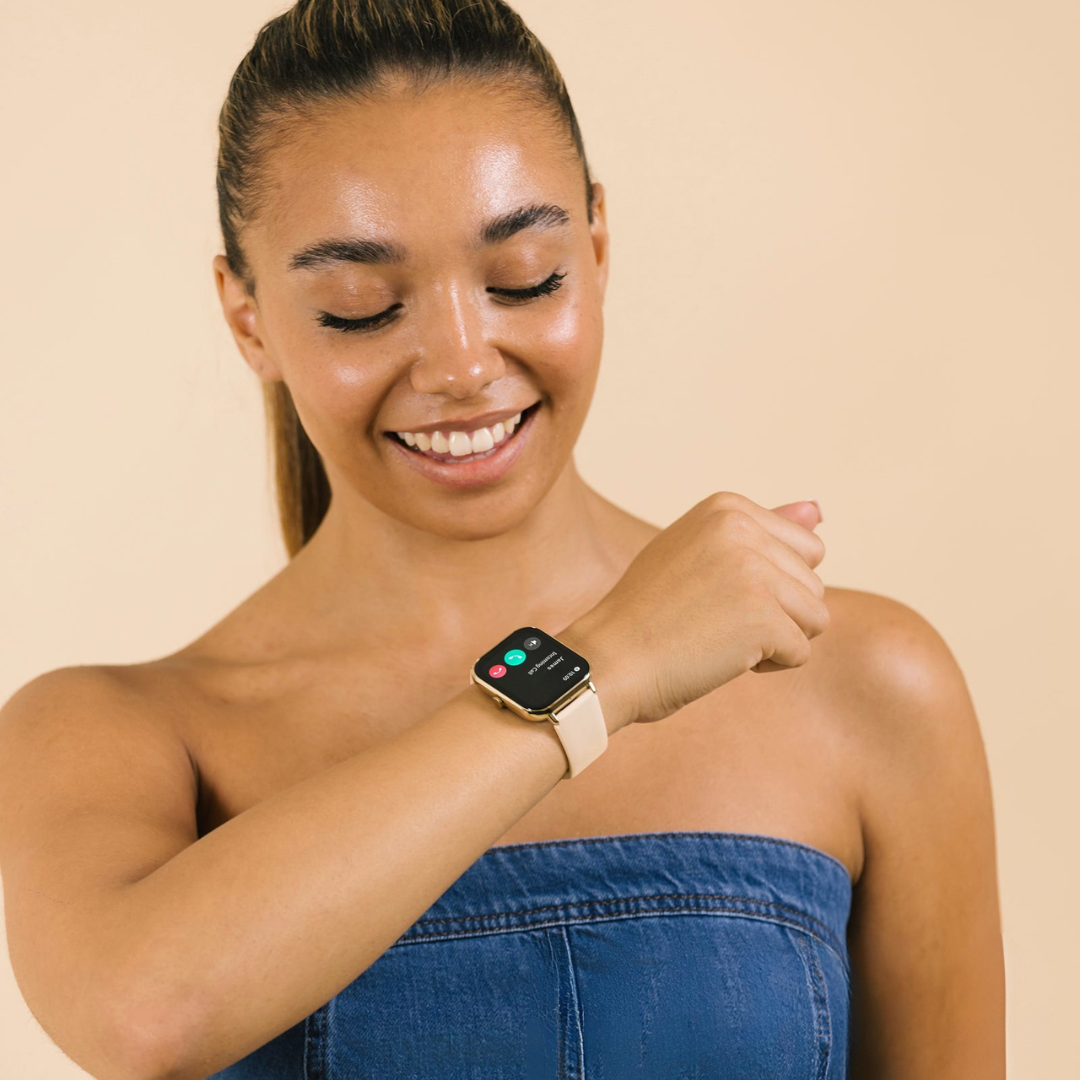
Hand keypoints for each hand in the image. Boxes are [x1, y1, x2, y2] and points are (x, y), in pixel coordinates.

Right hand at [563, 493, 826, 729]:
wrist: (608, 659)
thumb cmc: (648, 615)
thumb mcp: (699, 553)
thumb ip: (760, 530)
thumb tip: (819, 508)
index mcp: (725, 507)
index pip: (803, 548)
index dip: (768, 583)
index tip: (712, 592)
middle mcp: (741, 528)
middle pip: (812, 583)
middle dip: (776, 612)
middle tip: (712, 619)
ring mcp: (753, 571)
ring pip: (815, 616)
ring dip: (776, 639)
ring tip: (718, 636)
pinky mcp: (763, 616)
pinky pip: (801, 652)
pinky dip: (769, 667)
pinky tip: (722, 658)